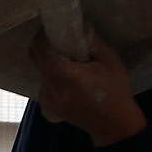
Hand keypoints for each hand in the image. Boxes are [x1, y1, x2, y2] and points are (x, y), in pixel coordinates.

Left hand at [29, 28, 146, 146]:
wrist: (114, 126)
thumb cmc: (116, 92)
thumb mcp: (110, 61)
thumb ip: (93, 41)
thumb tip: (81, 25)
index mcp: (64, 74)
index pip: (41, 48)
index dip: (43, 34)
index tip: (52, 27)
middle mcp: (50, 86)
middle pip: (35, 57)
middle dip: (44, 46)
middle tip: (60, 41)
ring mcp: (47, 98)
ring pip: (39, 71)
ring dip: (48, 62)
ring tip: (67, 63)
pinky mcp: (49, 107)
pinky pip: (43, 85)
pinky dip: (51, 78)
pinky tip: (68, 80)